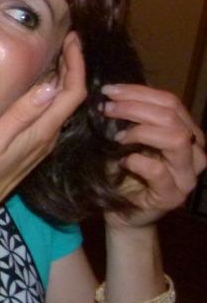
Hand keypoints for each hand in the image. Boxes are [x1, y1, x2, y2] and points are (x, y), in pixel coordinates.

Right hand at [0, 33, 87, 221]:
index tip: (72, 39)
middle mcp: (47, 136)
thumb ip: (21, 113)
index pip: (72, 92)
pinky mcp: (29, 146)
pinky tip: (35, 83)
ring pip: (60, 104)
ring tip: (52, 53)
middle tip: (63, 39)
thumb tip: (51, 85)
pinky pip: (47, 113)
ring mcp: (39, 142)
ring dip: (61, 77)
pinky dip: (48, 92)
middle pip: (71, 96)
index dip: (76, 63)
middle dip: (72, 65)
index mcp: (42, 131)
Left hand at [102, 83, 205, 229]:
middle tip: (108, 109)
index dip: (138, 92)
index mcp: (186, 132)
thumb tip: (112, 91)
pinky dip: (137, 161)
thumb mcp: (128, 138)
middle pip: (172, 117)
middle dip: (135, 107)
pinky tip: (123, 161)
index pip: (170, 102)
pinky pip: (159, 170)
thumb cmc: (124, 172)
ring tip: (118, 136)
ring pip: (177, 139)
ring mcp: (187, 175)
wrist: (122, 212)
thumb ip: (131, 118)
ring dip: (141, 131)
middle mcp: (194, 152)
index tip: (109, 90)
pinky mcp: (172, 196)